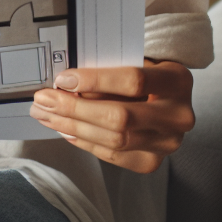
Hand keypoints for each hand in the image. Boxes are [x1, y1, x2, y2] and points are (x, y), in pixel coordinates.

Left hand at [30, 59, 193, 173]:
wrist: (170, 96)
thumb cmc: (146, 71)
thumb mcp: (135, 59)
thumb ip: (109, 68)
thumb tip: (65, 84)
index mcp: (177, 81)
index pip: (133, 81)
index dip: (95, 80)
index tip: (62, 79)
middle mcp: (178, 116)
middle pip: (120, 118)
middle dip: (75, 110)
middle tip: (43, 100)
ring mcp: (167, 144)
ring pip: (114, 140)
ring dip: (72, 128)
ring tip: (46, 115)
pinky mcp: (152, 162)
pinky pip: (113, 155)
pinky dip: (85, 142)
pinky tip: (66, 131)